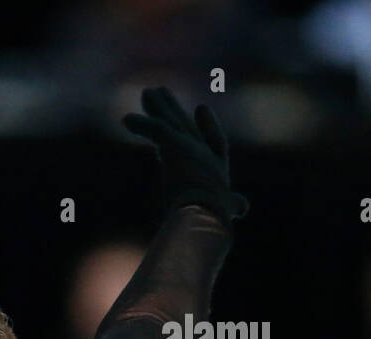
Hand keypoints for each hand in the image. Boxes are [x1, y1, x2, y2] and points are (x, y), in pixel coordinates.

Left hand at [122, 85, 248, 225]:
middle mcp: (205, 153)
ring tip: (147, 92)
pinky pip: (156, 130)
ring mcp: (191, 148)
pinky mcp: (177, 146)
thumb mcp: (225, 208)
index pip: (215, 141)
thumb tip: (244, 209)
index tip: (201, 108)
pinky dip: (142, 125)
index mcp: (217, 168)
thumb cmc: (213, 214)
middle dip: (173, 109)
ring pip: (170, 123)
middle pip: (185, 125)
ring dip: (157, 108)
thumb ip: (234, 205)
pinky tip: (126, 120)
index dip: (208, 125)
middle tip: (162, 93)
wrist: (207, 214)